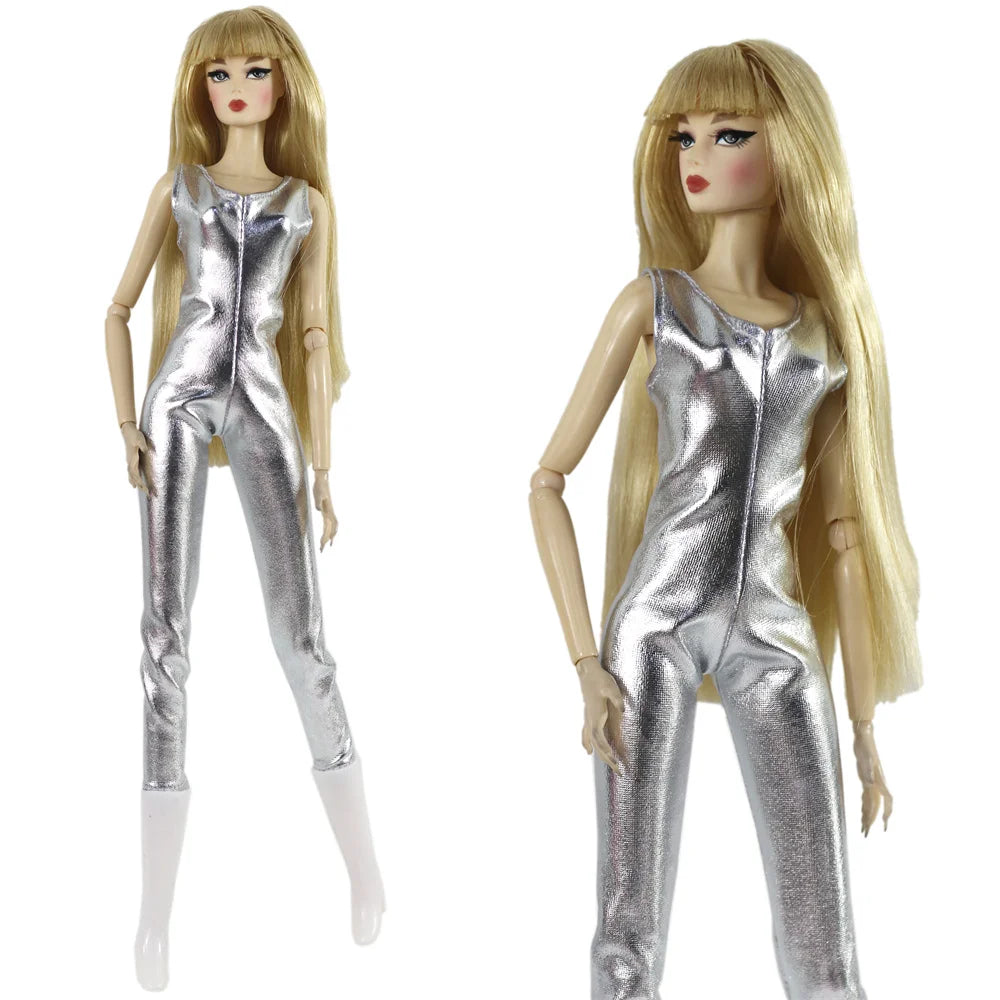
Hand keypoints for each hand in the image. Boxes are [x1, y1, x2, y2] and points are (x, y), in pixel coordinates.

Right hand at [121, 420, 150, 493]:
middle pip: (134, 477)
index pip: (136, 474)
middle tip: (147, 493)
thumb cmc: (135, 435)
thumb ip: (142, 445)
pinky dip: (132, 477)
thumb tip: (146, 450)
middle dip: (140, 485)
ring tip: (138, 489)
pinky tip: (133, 481)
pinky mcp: (131, 459)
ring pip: (131, 475)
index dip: (140, 482)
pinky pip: (131, 471)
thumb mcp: (140, 439)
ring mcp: (130, 461)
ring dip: (135, 482)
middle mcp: (130, 462)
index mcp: (132, 459)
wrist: (128, 431)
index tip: (145, 488)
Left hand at [312, 469, 337, 549]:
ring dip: (331, 536)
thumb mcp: (318, 493)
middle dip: (326, 540)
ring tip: (329, 544)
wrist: (322, 479)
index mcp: (328, 511)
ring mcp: (330, 511)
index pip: (327, 527)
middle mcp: (331, 513)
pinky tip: (329, 531)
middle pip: (331, 530)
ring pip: (333, 527)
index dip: (325, 537)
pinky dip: (331, 529)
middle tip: (322, 550)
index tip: (322, 545)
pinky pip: (331, 523)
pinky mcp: (328, 509)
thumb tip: (318, 510)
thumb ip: (318, 501)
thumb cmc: (319, 486)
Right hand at [577, 656, 624, 774]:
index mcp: (596, 715)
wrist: (587, 671)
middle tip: (619, 772)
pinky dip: (587, 743)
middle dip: (607, 759)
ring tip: (610, 766)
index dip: (606, 750)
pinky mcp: (588, 715)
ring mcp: (588, 718)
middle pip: (597, 744)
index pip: (599, 738)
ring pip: (592, 741)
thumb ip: (616, 699)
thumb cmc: (600, 679)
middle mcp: (590, 720)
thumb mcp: (611, 687)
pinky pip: (586, 733)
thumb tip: (623, 710)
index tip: (614, 760)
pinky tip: (587, 751)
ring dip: (600, 754)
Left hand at [852, 720, 892, 834]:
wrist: (865, 735)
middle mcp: (877, 783)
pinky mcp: (864, 778)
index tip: (883, 825)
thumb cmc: (865, 744)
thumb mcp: (865, 757)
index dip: (885, 813)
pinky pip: (866, 796)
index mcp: (878, 780)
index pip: (884, 801)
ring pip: (871, 803)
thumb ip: (868, 770)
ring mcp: (872, 781)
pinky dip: (864, 806)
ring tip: (863, 829)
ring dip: (867, 816)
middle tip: (865, 834)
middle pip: (876, 806)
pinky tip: (862, 812)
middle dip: (871, 820)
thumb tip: (868, 784)